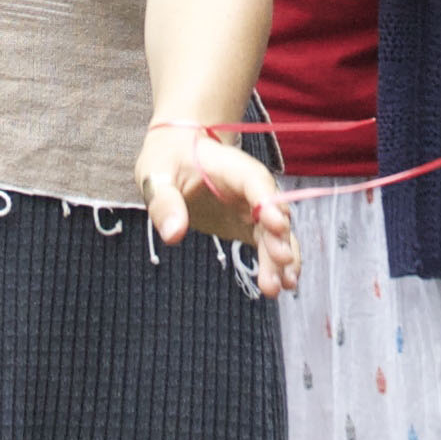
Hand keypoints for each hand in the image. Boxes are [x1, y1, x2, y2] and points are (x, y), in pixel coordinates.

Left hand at [137, 121, 298, 296]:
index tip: (276, 225)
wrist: (179, 153)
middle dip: (279, 237)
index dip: (268, 202)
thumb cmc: (167, 159)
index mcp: (231, 167)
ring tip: (283, 286)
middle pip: (272, 211)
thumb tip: (173, 235)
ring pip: (275, 233)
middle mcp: (250, 188)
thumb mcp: (156, 174)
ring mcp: (252, 208)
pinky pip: (269, 244)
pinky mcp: (248, 226)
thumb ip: (164, 202)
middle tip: (281, 263)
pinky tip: (283, 285)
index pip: (255, 181)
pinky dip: (277, 264)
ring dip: (281, 258)